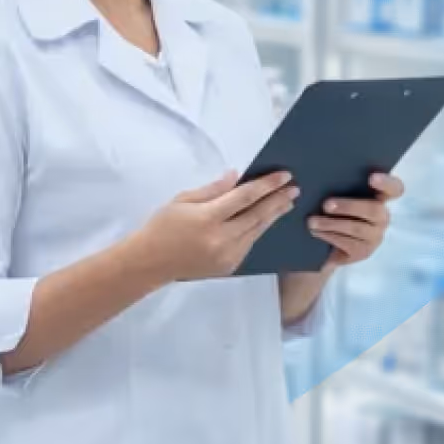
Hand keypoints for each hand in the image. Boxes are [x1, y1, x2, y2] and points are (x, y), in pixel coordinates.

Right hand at [134, 168, 299, 281]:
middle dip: (278, 200)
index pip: (245, 197)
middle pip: (258, 215)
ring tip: (287, 202)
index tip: (284, 175)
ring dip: (273, 215)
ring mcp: (227, 256)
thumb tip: (237, 177)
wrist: (149, 263)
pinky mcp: (229, 267)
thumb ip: (212, 190)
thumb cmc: (162, 226)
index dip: (267, 185)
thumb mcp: (182, 200)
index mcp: (208, 218)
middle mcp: (221, 239)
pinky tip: (266, 220)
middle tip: (294, 188)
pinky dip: (258, 230)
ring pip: (257, 231)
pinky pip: (249, 244)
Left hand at [305, 171, 403, 269]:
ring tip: (312, 221)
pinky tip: (316, 231)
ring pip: (357, 229)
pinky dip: (329, 236)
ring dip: (332, 224)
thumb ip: (333, 184)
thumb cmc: (333, 210)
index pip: (394, 189)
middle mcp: (382, 216)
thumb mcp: (335, 194)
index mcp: (379, 196)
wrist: (324, 243)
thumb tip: (310, 179)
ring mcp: (375, 236)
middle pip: (374, 210)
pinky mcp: (364, 252)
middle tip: (326, 204)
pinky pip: (348, 243)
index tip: (371, 178)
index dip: (387, 182)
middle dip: (349, 206)